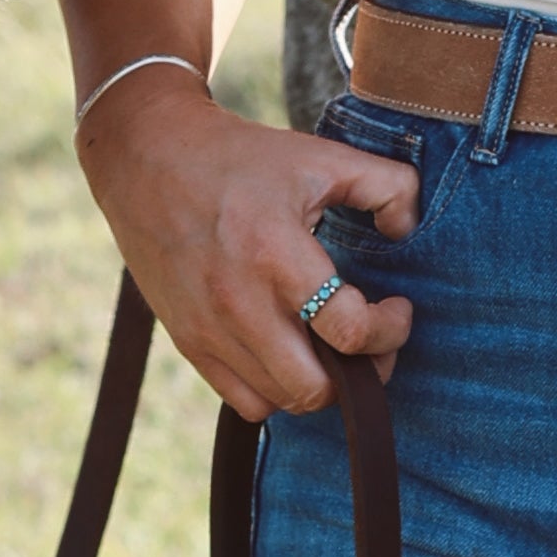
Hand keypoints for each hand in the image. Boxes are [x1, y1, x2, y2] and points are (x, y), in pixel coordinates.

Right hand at [76, 69, 415, 422]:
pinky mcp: (188, 341)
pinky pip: (245, 401)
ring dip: (320, 382)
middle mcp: (238, 303)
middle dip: (362, 373)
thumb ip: (387, 185)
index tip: (396, 308)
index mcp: (275, 253)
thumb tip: (410, 230)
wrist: (146, 158)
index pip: (347, 330)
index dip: (390, 330)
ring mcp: (208, 329)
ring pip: (282, 400)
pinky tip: (290, 351)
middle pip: (315, 387)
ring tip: (332, 346)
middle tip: (371, 341)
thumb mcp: (320, 156)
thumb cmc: (239, 157)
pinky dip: (277, 390)